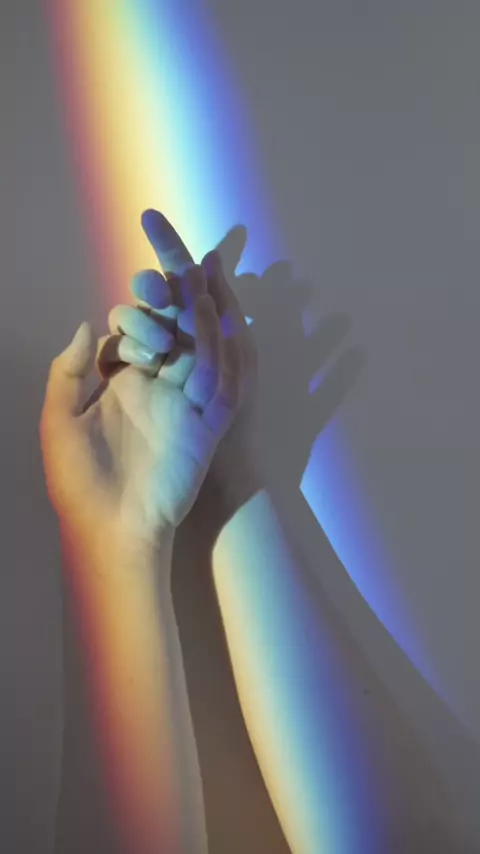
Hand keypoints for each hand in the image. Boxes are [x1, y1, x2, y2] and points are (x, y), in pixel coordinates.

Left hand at [39, 224, 243, 545]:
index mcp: (124, 384)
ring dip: (201, 311)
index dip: (136, 309)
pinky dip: (221, 349)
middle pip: (175, 329)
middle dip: (176, 293)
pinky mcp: (207, 425)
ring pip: (201, 346)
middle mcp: (159, 388)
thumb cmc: (79, 482)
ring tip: (201, 270)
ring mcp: (186, 404)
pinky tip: (215, 315)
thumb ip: (68, 370)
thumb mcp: (58, 420)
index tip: (127, 301)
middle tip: (177, 256)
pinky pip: (222, 381)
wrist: (110, 530)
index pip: (137, 331)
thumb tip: (84, 324)